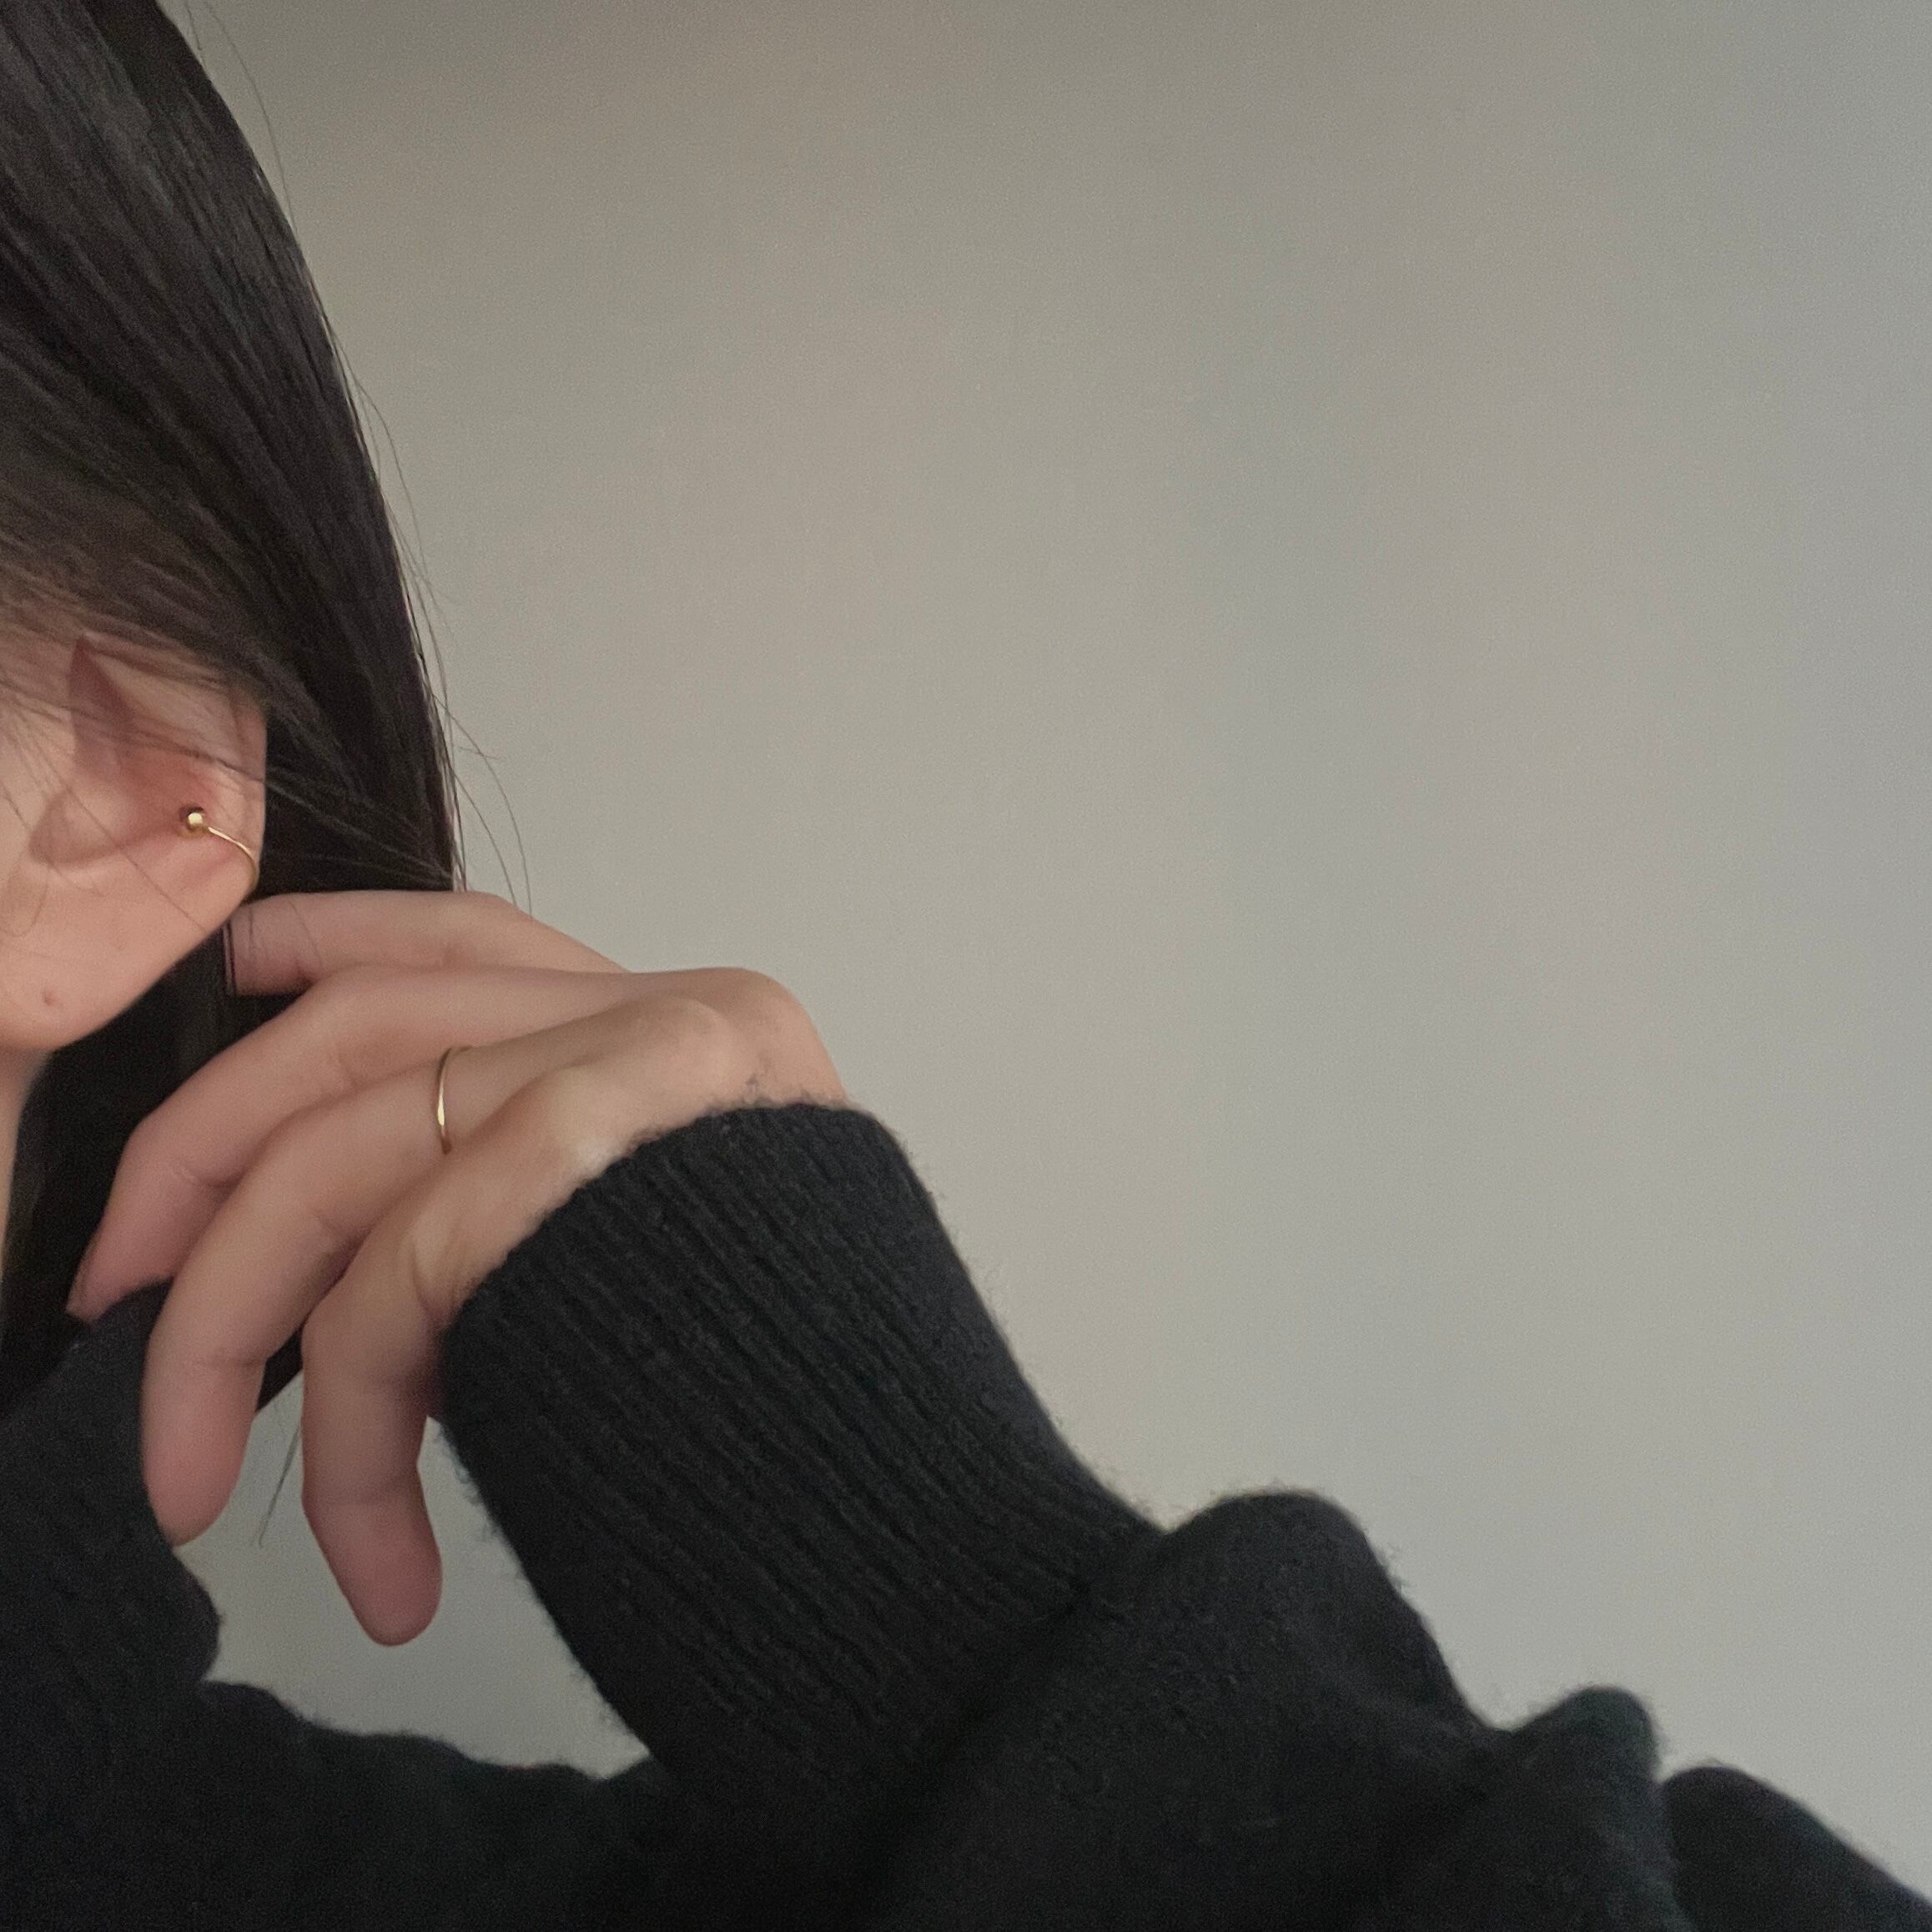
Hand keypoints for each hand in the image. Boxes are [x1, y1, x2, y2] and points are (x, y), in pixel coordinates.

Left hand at [66, 889, 846, 1644]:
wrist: (939, 1521)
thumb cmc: (788, 1421)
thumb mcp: (657, 1264)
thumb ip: (532, 1202)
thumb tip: (337, 1247)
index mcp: (684, 1029)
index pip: (470, 934)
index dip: (332, 936)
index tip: (236, 971)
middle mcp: (673, 1017)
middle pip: (362, 1029)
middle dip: (197, 1165)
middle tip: (110, 1305)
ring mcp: (650, 1071)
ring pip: (349, 1152)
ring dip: (227, 1337)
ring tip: (191, 1494)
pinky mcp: (606, 1158)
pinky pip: (402, 1271)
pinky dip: (349, 1430)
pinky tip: (383, 1561)